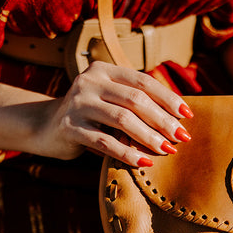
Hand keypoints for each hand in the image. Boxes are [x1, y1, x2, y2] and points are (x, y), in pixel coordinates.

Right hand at [35, 62, 192, 166]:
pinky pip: (104, 143)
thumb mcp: (110, 101)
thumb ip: (134, 103)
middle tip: (182, 137)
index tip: (187, 115)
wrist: (45, 127)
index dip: (168, 98)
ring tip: (168, 150)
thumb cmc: (90, 116)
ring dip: (149, 137)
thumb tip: (178, 118)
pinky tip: (144, 162)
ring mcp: (77, 103)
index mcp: (104, 70)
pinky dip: (127, 153)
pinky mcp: (69, 127)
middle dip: (163, 120)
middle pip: (135, 100)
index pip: (143, 81)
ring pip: (122, 120)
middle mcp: (89, 82)